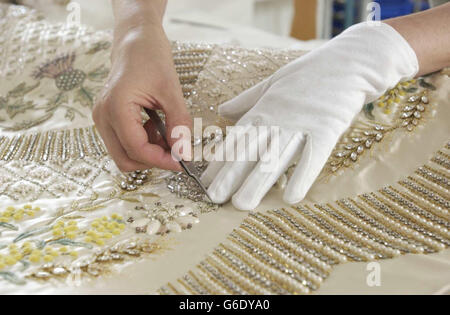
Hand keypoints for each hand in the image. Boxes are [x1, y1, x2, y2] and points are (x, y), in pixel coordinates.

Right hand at [93, 24, 191, 171]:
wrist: (135, 39)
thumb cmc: (150, 56)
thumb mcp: (172, 90)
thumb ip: (178, 123)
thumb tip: (184, 153)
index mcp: (115, 107)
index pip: (136, 149)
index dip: (161, 160)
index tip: (182, 161)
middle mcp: (103, 116)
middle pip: (125, 160)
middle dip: (152, 160)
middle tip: (176, 150)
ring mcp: (103, 118)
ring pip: (124, 154)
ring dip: (148, 152)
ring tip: (166, 132)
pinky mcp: (108, 118)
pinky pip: (124, 143)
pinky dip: (143, 143)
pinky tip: (156, 127)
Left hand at [201, 22, 417, 209]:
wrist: (349, 62)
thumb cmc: (309, 73)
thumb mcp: (272, 82)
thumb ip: (247, 100)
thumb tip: (222, 111)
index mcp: (264, 109)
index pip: (237, 140)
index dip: (221, 161)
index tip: (206, 182)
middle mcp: (278, 119)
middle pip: (251, 152)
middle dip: (230, 176)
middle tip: (214, 198)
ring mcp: (302, 125)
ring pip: (276, 158)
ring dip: (257, 183)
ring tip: (242, 205)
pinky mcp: (327, 130)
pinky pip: (313, 157)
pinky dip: (302, 176)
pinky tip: (290, 198)